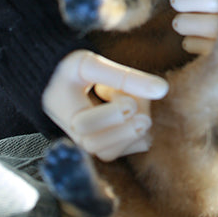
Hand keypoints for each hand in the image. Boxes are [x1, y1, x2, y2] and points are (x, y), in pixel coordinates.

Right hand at [42, 50, 168, 161]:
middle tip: (145, 118)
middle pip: (99, 147)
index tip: (130, 103)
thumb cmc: (71, 69)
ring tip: (138, 107)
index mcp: (65, 112)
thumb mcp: (91, 64)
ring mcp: (89, 142)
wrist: (54, 82)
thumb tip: (163, 89)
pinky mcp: (103, 144)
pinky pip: (122, 149)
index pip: (85, 125)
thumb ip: (124, 75)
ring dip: (131, 133)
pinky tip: (138, 113)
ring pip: (111, 152)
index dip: (110, 117)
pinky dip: (135, 136)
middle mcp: (74, 135)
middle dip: (125, 132)